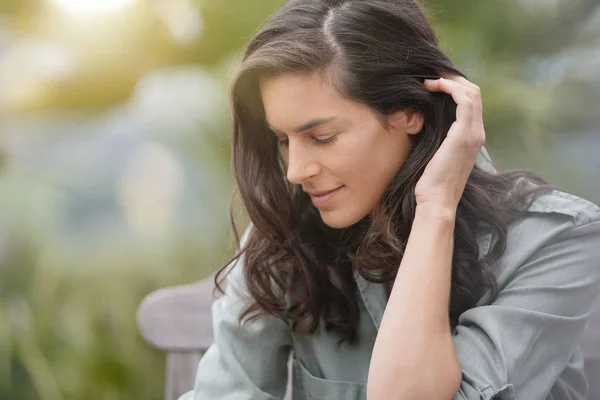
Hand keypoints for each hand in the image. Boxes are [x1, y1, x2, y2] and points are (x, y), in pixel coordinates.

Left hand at [415, 72, 484, 213]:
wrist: (436, 200)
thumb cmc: (429, 182)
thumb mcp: (433, 153)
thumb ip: (435, 136)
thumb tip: (420, 119)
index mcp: (472, 137)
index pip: (471, 102)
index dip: (454, 87)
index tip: (433, 83)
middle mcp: (477, 134)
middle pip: (474, 93)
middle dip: (453, 79)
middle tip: (431, 75)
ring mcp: (473, 134)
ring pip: (472, 93)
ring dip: (450, 81)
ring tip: (429, 80)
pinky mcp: (464, 135)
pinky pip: (465, 100)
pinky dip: (450, 88)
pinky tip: (432, 87)